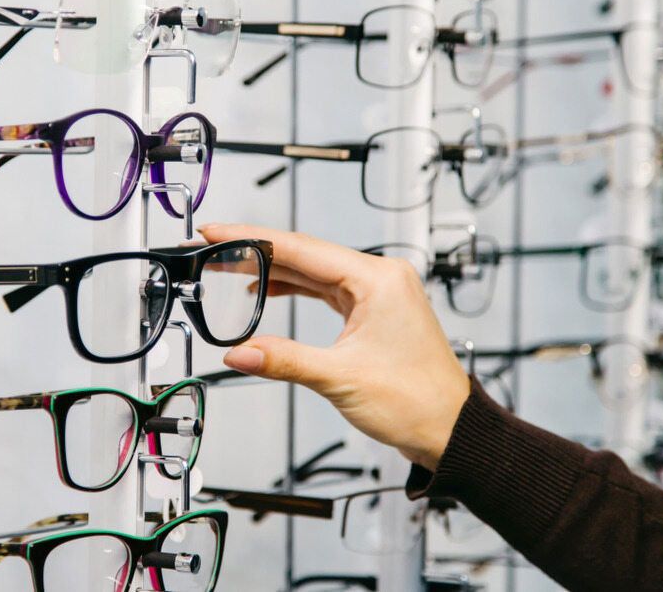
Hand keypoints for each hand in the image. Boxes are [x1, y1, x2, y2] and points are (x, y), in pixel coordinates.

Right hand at [200, 223, 469, 470]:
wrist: (449, 429)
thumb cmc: (416, 401)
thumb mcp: (340, 378)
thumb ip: (284, 360)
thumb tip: (239, 352)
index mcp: (378, 279)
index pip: (301, 248)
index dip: (252, 240)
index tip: (217, 233)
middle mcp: (380, 278)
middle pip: (305, 253)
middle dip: (256, 251)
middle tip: (213, 247)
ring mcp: (378, 293)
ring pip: (313, 270)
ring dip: (273, 269)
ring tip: (230, 266)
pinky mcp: (374, 310)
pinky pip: (326, 288)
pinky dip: (295, 287)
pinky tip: (269, 289)